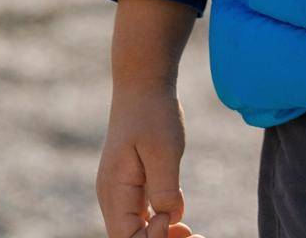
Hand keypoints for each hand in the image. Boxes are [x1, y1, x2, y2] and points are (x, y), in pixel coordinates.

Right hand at [96, 82, 206, 237]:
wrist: (144, 82)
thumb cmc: (152, 113)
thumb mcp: (163, 149)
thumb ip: (164, 188)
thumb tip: (172, 219)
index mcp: (114, 191)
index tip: (172, 216)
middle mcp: (113, 197)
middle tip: (192, 234)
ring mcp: (121, 191)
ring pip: (138, 230)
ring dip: (162, 235)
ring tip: (190, 232)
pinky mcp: (133, 184)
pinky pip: (143, 215)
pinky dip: (161, 222)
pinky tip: (180, 217)